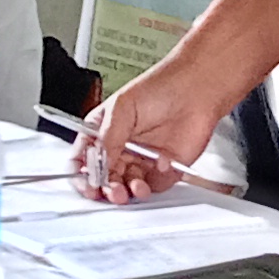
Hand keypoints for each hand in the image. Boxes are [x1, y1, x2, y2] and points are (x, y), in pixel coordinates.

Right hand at [74, 64, 232, 200]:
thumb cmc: (159, 87)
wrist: (195, 89)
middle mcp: (120, 149)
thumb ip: (107, 137)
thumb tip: (98, 162)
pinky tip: (161, 164)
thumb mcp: (122, 107)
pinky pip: (155, 185)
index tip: (89, 185)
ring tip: (135, 186)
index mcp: (102, 133)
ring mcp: (141, 161)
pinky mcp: (163, 169)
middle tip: (113, 190)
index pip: (83, 160)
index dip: (82, 175)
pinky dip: (156, 181)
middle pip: (104, 179)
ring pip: (127, 187)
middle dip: (106, 188)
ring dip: (129, 191)